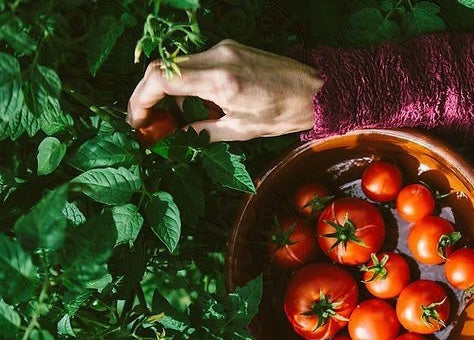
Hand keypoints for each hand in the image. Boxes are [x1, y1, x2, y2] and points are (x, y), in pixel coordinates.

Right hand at [127, 39, 322, 141]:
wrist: (317, 91)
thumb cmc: (284, 113)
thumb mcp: (241, 130)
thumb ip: (201, 132)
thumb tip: (173, 138)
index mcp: (220, 80)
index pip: (161, 78)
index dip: (140, 100)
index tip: (137, 121)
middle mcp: (217, 57)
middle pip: (162, 68)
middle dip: (148, 95)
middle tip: (148, 122)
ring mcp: (223, 48)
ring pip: (177, 64)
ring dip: (167, 90)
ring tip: (172, 118)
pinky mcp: (229, 48)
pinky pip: (195, 63)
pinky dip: (186, 82)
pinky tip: (195, 104)